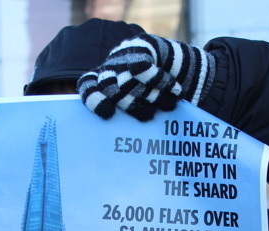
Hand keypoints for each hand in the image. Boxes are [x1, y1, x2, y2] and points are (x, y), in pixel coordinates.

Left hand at [77, 33, 215, 120]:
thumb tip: (125, 146)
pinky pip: (142, 66)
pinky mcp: (141, 45)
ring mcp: (123, 56)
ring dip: (151, 96)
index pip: (89, 88)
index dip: (94, 100)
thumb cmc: (159, 97)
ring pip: (128, 81)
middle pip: (110, 90)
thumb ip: (130, 120)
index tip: (108, 113)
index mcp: (103, 86)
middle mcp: (110, 70)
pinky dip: (158, 80)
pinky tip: (173, 89)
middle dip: (130, 105)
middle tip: (149, 116)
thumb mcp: (144, 109)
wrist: (179, 66)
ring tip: (168, 105)